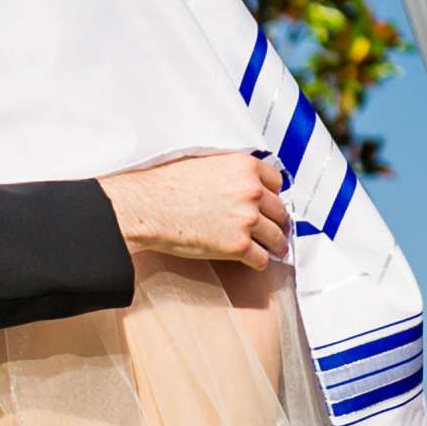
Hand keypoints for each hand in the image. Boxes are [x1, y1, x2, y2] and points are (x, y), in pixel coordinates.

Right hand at [97, 153, 289, 268]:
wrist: (147, 207)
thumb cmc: (165, 185)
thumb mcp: (204, 162)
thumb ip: (228, 171)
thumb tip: (236, 181)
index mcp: (244, 167)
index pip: (276, 183)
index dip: (272, 196)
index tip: (269, 205)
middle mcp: (251, 192)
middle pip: (279, 211)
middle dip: (276, 222)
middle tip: (274, 229)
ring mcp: (247, 219)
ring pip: (276, 237)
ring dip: (276, 245)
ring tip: (274, 250)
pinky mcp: (238, 246)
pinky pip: (262, 259)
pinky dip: (260, 263)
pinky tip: (255, 262)